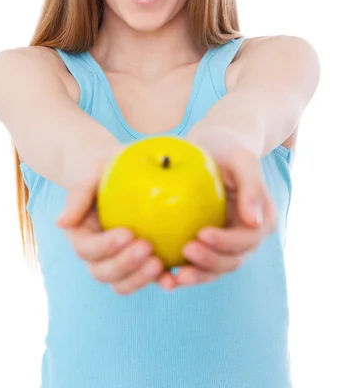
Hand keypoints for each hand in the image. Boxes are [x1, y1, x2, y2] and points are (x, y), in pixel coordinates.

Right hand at [55, 146, 174, 294]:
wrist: (126, 172)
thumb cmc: (108, 166)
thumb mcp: (94, 170)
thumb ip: (79, 194)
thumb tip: (61, 223)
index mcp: (81, 234)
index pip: (87, 248)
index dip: (106, 246)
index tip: (128, 232)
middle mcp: (96, 255)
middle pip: (102, 272)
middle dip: (124, 265)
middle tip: (149, 249)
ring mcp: (118, 263)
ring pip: (122, 283)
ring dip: (139, 279)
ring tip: (160, 264)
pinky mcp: (140, 265)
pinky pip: (146, 280)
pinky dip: (158, 282)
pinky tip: (173, 279)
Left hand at [157, 136, 276, 288]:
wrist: (213, 148)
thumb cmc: (227, 149)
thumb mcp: (241, 160)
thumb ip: (251, 187)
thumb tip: (256, 223)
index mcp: (261, 220)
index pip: (246, 240)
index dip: (226, 243)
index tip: (201, 234)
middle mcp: (247, 237)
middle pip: (231, 261)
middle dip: (209, 263)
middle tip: (184, 252)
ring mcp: (227, 244)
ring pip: (215, 270)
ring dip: (197, 276)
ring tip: (173, 275)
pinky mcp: (208, 245)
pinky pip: (197, 265)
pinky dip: (184, 272)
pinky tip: (164, 276)